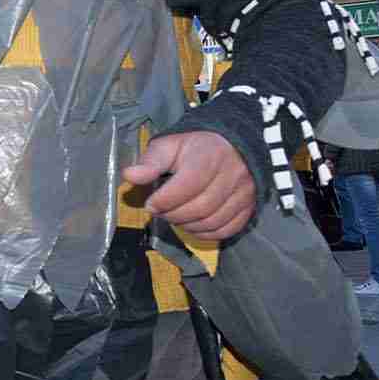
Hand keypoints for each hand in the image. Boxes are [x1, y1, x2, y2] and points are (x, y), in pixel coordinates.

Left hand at [124, 131, 256, 241]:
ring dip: (187, 225)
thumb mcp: (169, 146)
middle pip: (200, 207)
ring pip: (213, 221)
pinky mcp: (249, 206)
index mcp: (209, 156)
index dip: (165, 200)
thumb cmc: (194, 148)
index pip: (188, 185)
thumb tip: (129, 175)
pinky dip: (206, 233)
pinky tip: (192, 225)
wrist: (230, 146)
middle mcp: (232, 174)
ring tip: (174, 216)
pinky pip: (227, 229)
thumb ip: (150, 162)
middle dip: (173, 214)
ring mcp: (244, 192)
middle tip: (160, 211)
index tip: (150, 203)